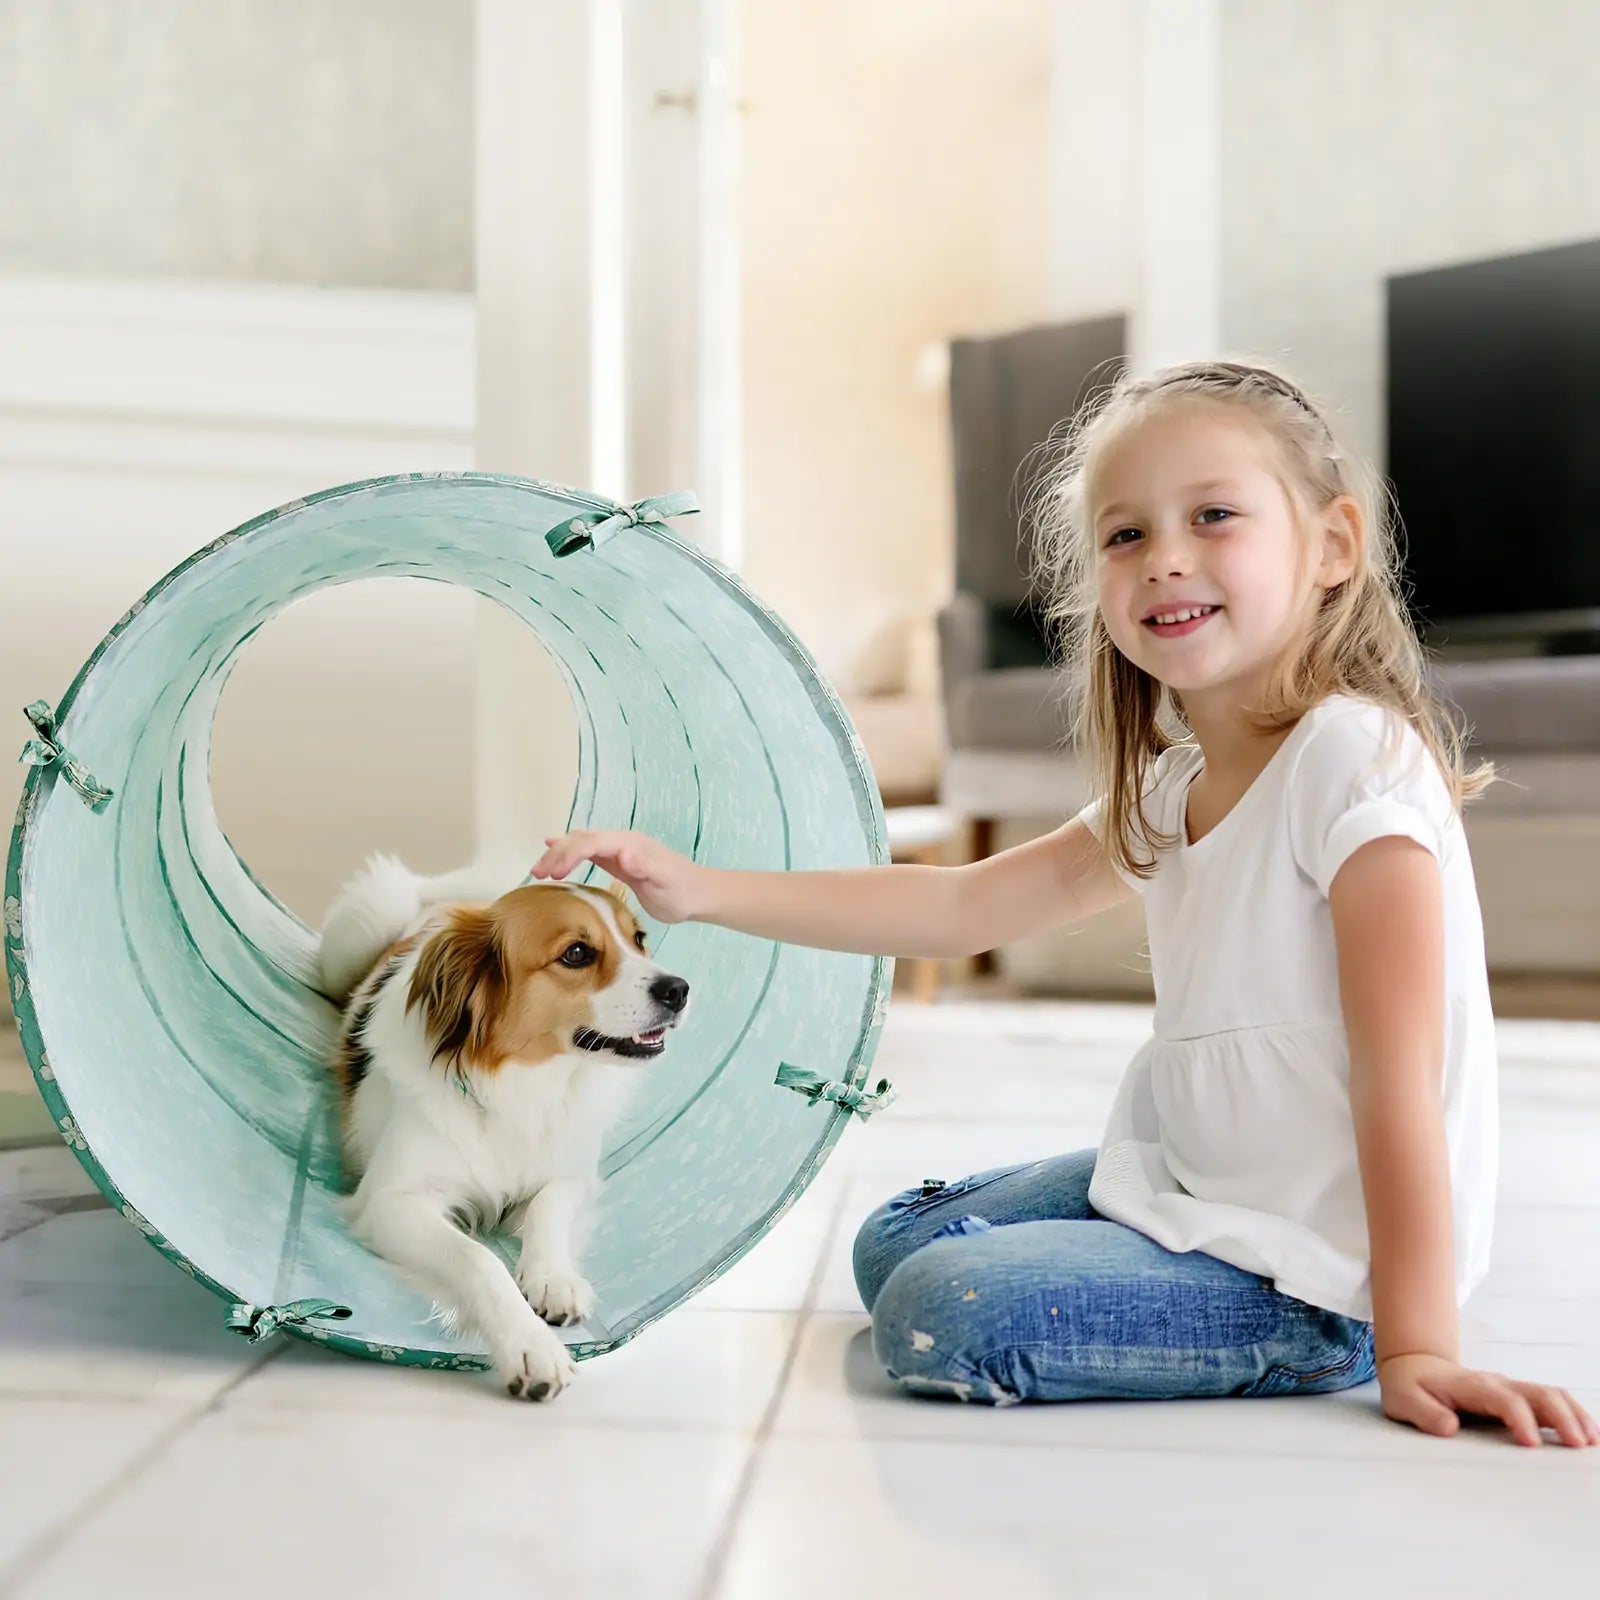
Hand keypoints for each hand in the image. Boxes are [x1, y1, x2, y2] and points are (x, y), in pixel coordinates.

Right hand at [530, 830, 702, 924]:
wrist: (699, 894)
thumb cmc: (682, 891)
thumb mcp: (664, 881)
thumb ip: (644, 866)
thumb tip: (623, 853)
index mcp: (629, 844)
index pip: (591, 842)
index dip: (569, 854)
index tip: (552, 873)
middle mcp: (622, 842)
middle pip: (582, 840)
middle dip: (557, 853)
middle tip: (536, 873)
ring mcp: (620, 850)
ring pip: (582, 843)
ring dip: (559, 852)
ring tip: (539, 868)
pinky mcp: (619, 861)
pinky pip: (589, 851)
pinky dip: (570, 850)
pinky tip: (555, 848)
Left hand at [1378, 1352, 1599, 1447]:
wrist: (1414, 1366)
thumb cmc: (1410, 1386)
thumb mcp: (1404, 1399)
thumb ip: (1425, 1413)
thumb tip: (1449, 1427)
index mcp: (1471, 1386)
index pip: (1502, 1398)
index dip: (1519, 1418)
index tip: (1531, 1444)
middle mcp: (1496, 1383)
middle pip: (1536, 1392)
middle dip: (1560, 1416)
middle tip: (1577, 1445)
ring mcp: (1509, 1388)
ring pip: (1550, 1393)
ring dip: (1573, 1415)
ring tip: (1591, 1441)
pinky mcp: (1517, 1396)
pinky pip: (1551, 1400)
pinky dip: (1572, 1414)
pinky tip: (1588, 1434)